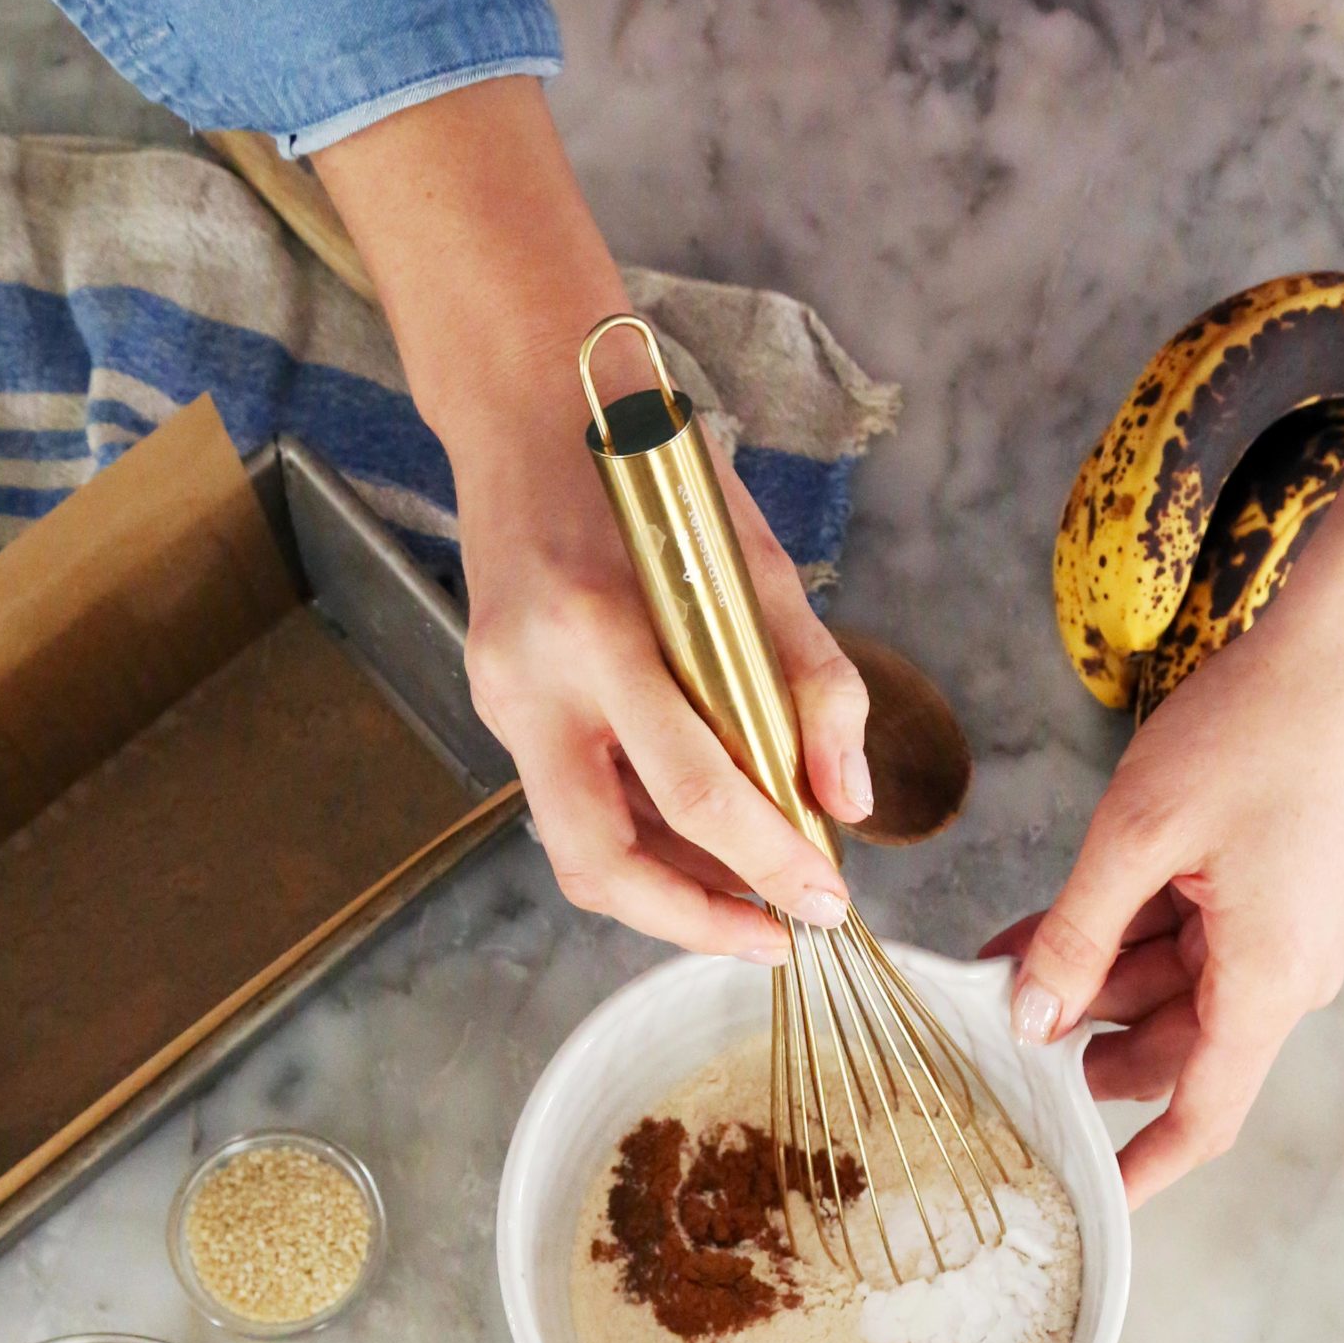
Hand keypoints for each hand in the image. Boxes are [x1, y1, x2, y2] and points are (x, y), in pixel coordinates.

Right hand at [458, 408, 872, 960]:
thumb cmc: (652, 469)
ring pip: (576, 849)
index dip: (767, 862)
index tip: (824, 900)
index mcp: (602, 630)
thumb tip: (847, 801)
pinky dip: (642, 836)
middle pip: (600, 862)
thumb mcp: (756, 558)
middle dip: (692, 921)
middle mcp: (534, 680)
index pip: (694, 792)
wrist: (526, 406)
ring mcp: (501, 700)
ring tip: (748, 895)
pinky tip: (701, 838)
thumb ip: (813, 682)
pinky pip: (570, 804)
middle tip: (773, 936)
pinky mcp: (497, 707)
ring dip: (666, 889)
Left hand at [988, 594, 1343, 1202]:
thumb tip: (1029, 1019)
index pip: (1200, 1116)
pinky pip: (1184, 939)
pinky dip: (1119, 934)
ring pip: (1167, 991)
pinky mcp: (1268, 892)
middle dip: (1081, 1043)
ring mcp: (1279, 932)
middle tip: (987, 1033)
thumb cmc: (1262, 729)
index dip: (1140, 1170)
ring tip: (999, 962)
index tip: (1083, 1200)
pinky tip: (1045, 924)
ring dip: (1088, 980)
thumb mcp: (1139, 836)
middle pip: (1169, 1051)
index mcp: (1267, 983)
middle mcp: (1284, 974)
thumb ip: (1076, 936)